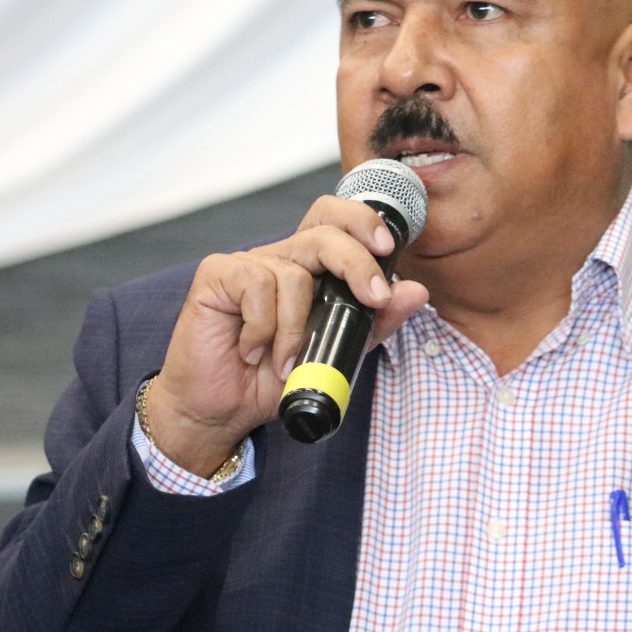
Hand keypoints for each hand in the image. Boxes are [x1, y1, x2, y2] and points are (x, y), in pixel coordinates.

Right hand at [143, 196, 429, 475]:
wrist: (221, 410)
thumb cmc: (271, 380)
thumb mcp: (336, 355)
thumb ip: (373, 323)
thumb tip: (415, 292)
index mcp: (309, 269)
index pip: (336, 222)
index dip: (362, 222)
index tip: (388, 248)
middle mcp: (280, 259)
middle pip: (324, 233)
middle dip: (357, 263)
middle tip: (373, 298)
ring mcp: (247, 264)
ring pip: (294, 273)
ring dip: (296, 328)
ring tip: (285, 362)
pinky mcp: (217, 275)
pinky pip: (257, 284)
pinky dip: (263, 327)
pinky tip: (252, 350)